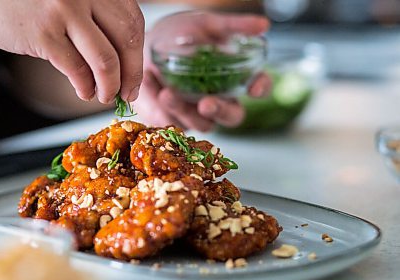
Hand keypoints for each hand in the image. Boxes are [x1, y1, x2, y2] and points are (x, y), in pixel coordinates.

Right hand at [0, 0, 144, 103]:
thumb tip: (126, 66)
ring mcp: (65, 11)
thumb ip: (98, 20)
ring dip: (109, 86)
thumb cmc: (32, 1)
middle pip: (126, 42)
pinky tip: (84, 92)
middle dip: (130, 76)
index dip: (137, 57)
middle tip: (125, 94)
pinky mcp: (44, 32)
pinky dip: (85, 87)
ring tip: (103, 96)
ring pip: (105, 60)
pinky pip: (77, 69)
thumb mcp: (74, 0)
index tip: (134, 79)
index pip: (134, 23)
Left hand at [134, 12, 270, 130]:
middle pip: (232, 116)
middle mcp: (220, 100)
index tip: (255, 88)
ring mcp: (197, 113)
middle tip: (206, 104)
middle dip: (219, 111)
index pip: (258, 87)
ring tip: (167, 93)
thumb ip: (234, 26)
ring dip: (182, 110)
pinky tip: (149, 83)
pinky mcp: (173, 119)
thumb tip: (264, 25)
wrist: (147, 43)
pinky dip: (157, 104)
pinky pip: (169, 119)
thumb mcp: (207, 25)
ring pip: (200, 123)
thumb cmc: (183, 34)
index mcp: (235, 78)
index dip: (260, 88)